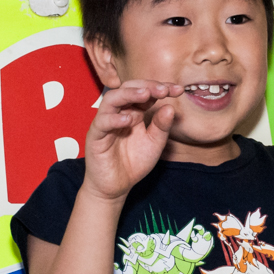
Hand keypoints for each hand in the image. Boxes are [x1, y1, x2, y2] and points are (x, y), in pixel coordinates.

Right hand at [80, 80, 182, 201]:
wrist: (117, 186)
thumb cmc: (134, 162)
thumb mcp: (154, 143)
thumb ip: (162, 126)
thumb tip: (170, 107)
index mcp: (134, 112)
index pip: (146, 92)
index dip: (161, 88)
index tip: (178, 90)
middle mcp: (119, 113)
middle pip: (128, 88)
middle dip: (147, 87)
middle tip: (163, 90)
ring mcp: (105, 123)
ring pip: (111, 99)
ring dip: (129, 94)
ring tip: (146, 95)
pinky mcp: (95, 136)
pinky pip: (102, 123)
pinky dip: (114, 119)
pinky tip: (129, 120)